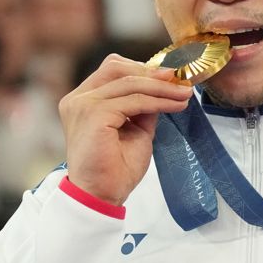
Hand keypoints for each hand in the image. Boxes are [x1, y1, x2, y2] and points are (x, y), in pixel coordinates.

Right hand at [57, 55, 190, 206]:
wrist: (101, 196)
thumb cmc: (114, 168)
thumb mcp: (135, 129)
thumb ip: (143, 107)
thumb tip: (164, 88)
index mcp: (83, 100)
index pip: (112, 70)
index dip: (143, 69)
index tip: (171, 77)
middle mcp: (78, 99)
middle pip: (117, 67)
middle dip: (152, 73)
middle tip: (179, 81)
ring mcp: (83, 105)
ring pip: (130, 83)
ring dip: (162, 88)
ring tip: (184, 94)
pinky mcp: (94, 115)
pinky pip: (135, 100)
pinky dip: (158, 101)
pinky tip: (175, 105)